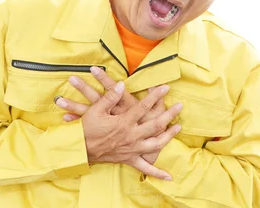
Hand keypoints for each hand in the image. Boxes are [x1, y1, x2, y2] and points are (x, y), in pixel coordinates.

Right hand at [56, 75, 181, 179]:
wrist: (79, 150)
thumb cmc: (86, 128)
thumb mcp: (96, 110)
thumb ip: (110, 97)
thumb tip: (122, 85)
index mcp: (124, 123)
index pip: (143, 106)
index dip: (155, 96)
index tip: (165, 87)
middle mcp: (131, 136)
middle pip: (155, 125)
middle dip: (169, 115)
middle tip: (180, 106)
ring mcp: (132, 149)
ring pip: (155, 144)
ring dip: (168, 136)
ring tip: (177, 128)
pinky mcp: (129, 159)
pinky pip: (145, 167)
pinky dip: (157, 172)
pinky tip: (168, 176)